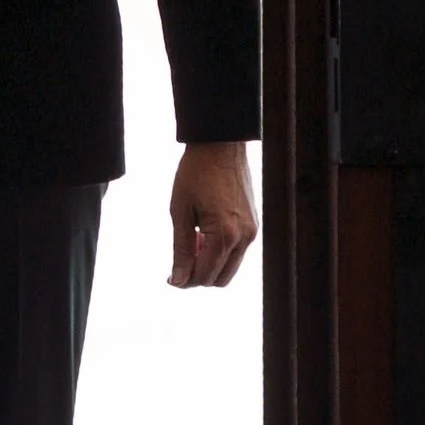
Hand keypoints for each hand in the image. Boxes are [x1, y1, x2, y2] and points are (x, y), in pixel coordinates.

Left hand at [169, 140, 256, 288]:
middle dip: (198, 276)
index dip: (184, 280)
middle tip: (180, 260)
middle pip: (220, 279)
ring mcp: (253, 231)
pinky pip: (238, 252)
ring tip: (193, 240)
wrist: (220, 144)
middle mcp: (244, 237)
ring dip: (210, 264)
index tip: (169, 277)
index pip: (204, 275)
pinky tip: (205, 233)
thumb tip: (178, 280)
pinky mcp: (254, 224)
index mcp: (224, 234)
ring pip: (231, 267)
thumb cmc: (195, 173)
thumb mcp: (180, 211)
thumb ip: (181, 249)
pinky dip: (221, 252)